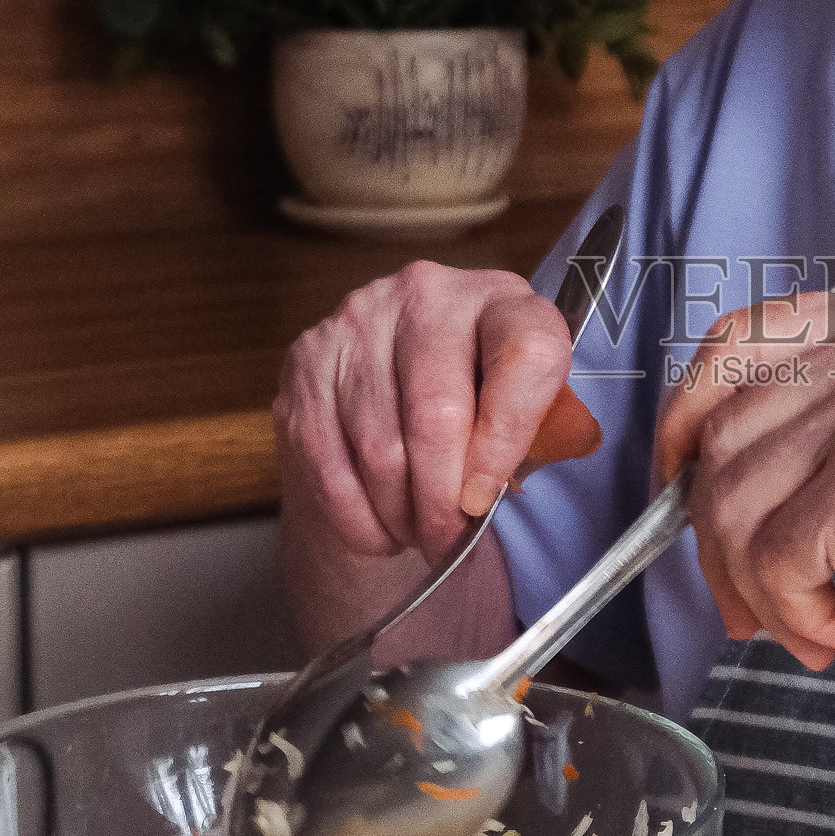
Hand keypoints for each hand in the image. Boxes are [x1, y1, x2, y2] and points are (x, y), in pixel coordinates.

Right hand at [276, 262, 601, 565]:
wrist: (398, 377)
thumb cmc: (477, 400)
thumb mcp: (524, 408)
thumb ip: (528, 442)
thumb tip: (487, 503)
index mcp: (501, 298)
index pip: (526, 354)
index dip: (509, 439)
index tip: (489, 497)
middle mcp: (427, 294)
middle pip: (436, 412)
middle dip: (443, 500)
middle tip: (449, 541)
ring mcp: (359, 322)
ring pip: (379, 447)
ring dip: (400, 512)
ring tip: (418, 535)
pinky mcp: (306, 361)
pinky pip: (327, 462)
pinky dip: (357, 515)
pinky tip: (379, 529)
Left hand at [655, 289, 834, 712]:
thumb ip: (829, 422)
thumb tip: (701, 470)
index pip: (736, 341)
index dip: (687, 417)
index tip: (678, 482)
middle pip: (721, 431)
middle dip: (716, 534)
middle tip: (757, 603)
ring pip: (731, 500)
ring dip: (757, 587)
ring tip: (819, 625)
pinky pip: (769, 556)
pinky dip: (795, 614)